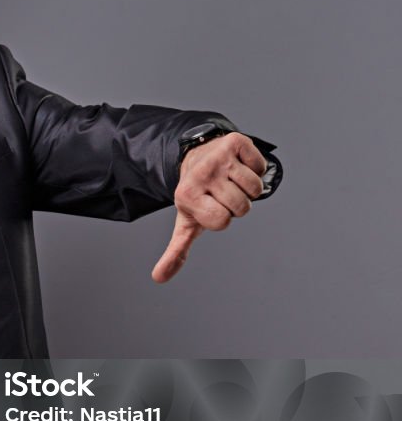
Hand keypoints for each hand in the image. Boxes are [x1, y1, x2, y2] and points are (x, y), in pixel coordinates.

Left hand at [151, 132, 266, 282]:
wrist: (197, 159)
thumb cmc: (197, 197)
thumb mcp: (185, 223)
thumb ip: (176, 252)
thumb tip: (158, 278)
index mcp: (186, 196)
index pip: (222, 221)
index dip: (222, 219)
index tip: (210, 208)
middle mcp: (201, 175)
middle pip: (241, 206)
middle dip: (237, 205)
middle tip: (221, 194)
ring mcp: (218, 157)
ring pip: (255, 187)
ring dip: (248, 188)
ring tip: (229, 181)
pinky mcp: (235, 142)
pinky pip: (261, 167)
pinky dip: (255, 169)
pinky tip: (237, 165)